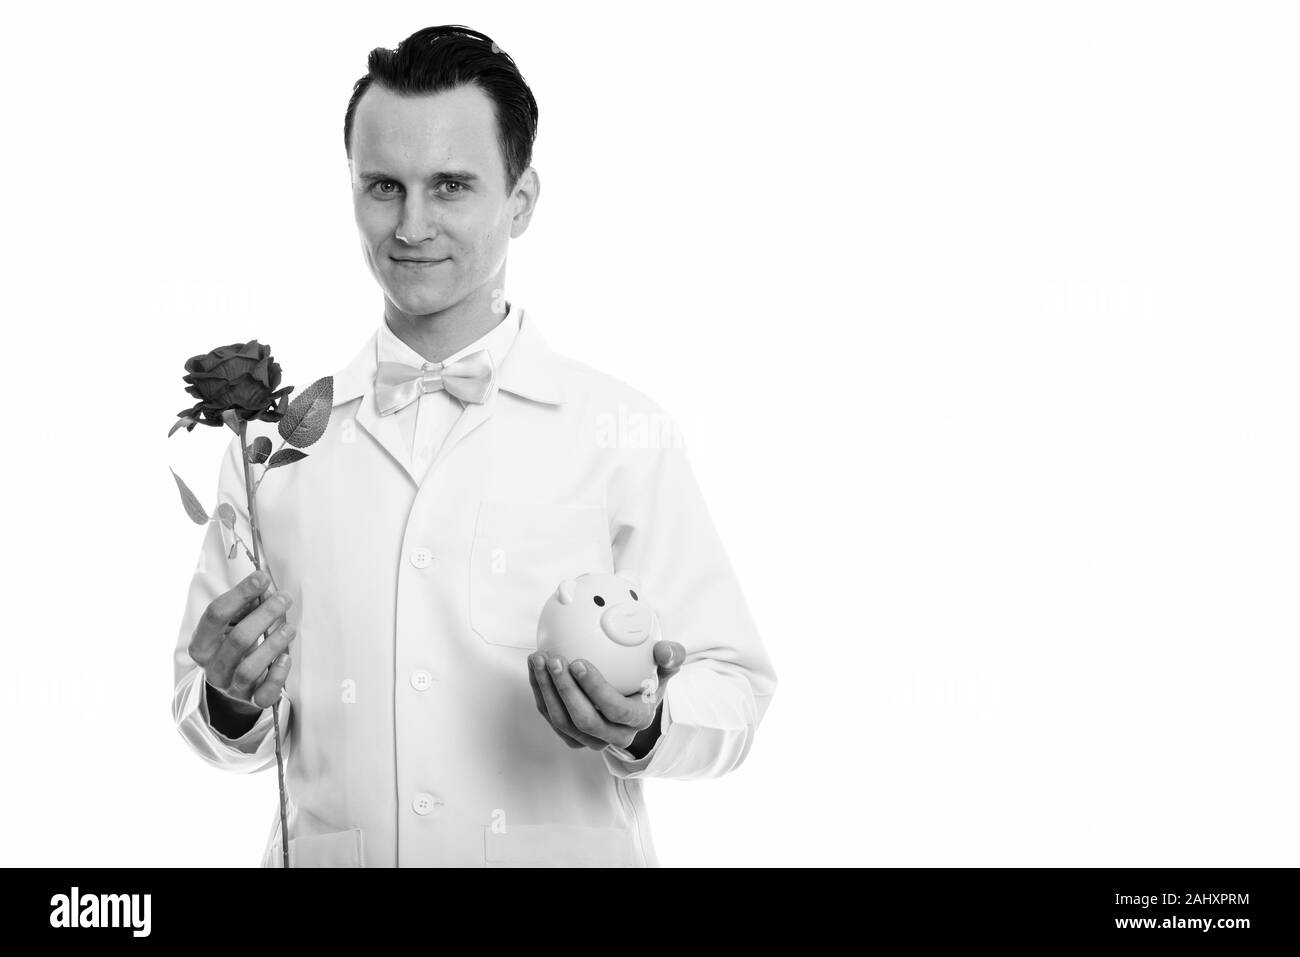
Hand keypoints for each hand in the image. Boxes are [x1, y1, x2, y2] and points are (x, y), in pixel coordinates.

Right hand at [189, 569, 294, 713]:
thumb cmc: (236, 643)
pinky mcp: (252, 701)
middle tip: (284, 599)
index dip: (240, 594)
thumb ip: (245, 605)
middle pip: (237, 640)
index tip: (262, 577)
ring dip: (273, 645)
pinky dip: (277, 675)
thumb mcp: (233, 623)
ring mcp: (231, 687)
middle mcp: (212, 668)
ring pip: (249, 669)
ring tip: (289, 627)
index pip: (215, 615)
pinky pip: (264, 694)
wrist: (235, 684)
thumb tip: (264, 585)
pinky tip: (286, 657)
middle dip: (264, 616)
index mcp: (201, 644)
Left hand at [527, 640, 685, 753]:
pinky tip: (535, 667)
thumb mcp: (664, 669)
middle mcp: (614, 736)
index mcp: (638, 720)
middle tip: (554, 659)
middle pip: (584, 720)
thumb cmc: (647, 681)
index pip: (615, 709)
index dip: (595, 689)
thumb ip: (670, 657)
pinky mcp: (571, 737)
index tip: (578, 662)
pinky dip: (540, 692)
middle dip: (565, 690)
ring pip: (562, 721)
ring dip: (547, 690)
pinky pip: (550, 716)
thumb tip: (664, 650)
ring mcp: (590, 740)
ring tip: (538, 658)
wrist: (633, 704)